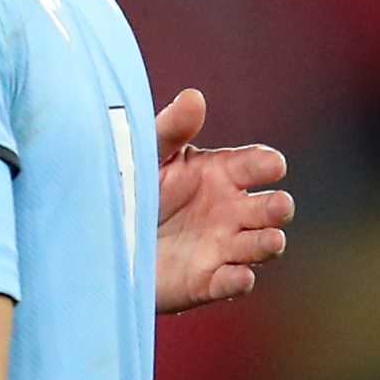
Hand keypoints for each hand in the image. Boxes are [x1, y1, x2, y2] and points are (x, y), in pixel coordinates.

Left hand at [151, 88, 292, 312]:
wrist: (100, 238)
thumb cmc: (132, 188)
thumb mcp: (146, 155)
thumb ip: (170, 129)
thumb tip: (193, 96)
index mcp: (223, 173)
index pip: (259, 164)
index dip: (267, 164)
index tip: (270, 165)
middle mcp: (232, 210)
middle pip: (272, 207)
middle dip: (279, 207)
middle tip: (276, 206)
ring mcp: (223, 246)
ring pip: (263, 245)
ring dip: (269, 243)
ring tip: (270, 240)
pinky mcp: (207, 280)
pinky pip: (233, 282)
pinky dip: (239, 280)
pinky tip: (239, 276)